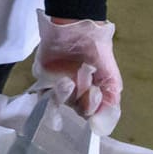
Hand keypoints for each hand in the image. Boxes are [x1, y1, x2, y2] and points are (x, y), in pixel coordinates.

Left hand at [31, 12, 122, 135]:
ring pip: (57, 102)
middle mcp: (72, 93)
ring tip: (70, 82)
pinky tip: (61, 80)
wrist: (79, 27)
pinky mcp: (41, 75)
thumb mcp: (111, 78)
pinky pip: (41, 90)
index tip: (97, 94)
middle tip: (90, 89)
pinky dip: (50, 89)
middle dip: (82, 102)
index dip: (93, 108)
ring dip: (65, 95)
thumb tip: (101, 127)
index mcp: (88, 95)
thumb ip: (111, 102)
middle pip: (73, 109)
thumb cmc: (97, 50)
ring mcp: (55, 85)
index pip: (89, 113)